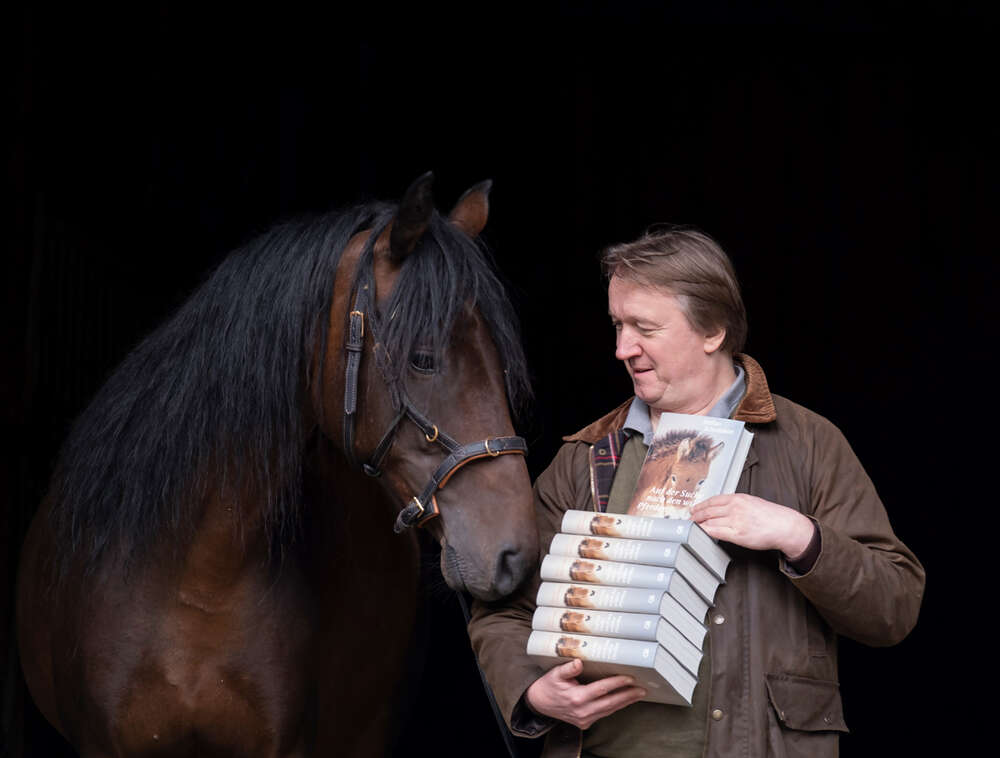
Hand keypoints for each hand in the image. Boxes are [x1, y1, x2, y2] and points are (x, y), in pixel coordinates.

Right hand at [524, 659, 646, 728]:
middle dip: (628, 696)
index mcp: (576, 698)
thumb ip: (568, 668)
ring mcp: (584, 719)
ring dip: (624, 702)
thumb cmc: (548, 685)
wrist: (539, 704)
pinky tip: (623, 701)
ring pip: (609, 710)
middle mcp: (582, 711)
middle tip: (642, 689)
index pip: (602, 689)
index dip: (617, 683)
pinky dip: (615, 707)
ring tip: (637, 695)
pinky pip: (603, 714)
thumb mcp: (555, 673)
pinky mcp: (585, 723)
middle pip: (610, 703)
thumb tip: (579, 662)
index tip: (629, 678)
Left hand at [691, 493, 814, 559]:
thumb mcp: (752, 502)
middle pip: (708, 510)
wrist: (785, 526)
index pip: (713, 500)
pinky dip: (706, 532)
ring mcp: (735, 520)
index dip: (700, 506)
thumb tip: (721, 509)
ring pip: (710, 521)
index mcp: (738, 498)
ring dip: (699, 524)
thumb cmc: (771, 516)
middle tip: (689, 519)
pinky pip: (716, 532)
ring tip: (692, 527)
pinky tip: (701, 533)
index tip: (693, 509)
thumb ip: (736, 504)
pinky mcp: (738, 534)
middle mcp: (735, 507)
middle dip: (696, 515)